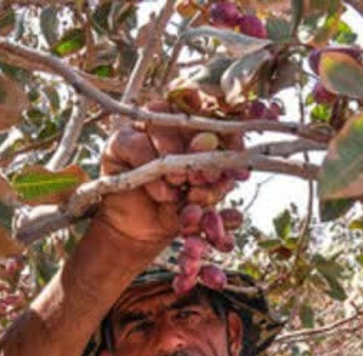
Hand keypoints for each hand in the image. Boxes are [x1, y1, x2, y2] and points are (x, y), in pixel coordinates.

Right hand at [97, 102, 242, 246]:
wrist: (142, 233)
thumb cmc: (176, 210)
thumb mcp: (204, 201)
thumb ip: (220, 185)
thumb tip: (242, 173)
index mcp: (199, 131)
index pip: (218, 116)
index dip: (229, 133)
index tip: (238, 153)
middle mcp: (172, 122)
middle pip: (191, 117)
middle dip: (203, 147)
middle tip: (207, 176)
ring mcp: (144, 128)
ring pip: (164, 126)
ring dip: (175, 158)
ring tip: (180, 186)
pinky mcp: (120, 141)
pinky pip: (138, 145)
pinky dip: (153, 172)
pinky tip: (164, 194)